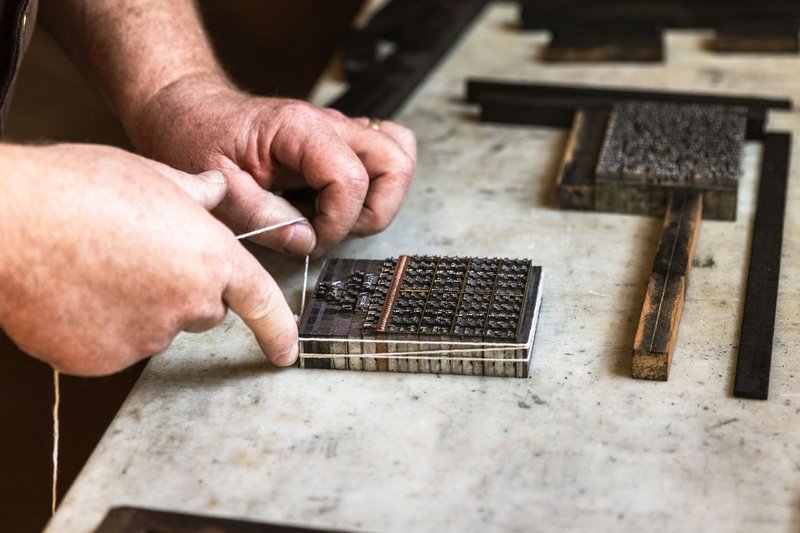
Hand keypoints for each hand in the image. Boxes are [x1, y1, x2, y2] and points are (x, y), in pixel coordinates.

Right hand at [0, 144, 297, 375]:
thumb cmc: (77, 191)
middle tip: (142, 256)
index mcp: (209, 258)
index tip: (285, 349)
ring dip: (141, 307)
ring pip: (157, 327)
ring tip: (101, 266)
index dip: (278, 329)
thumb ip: (198, 194)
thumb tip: (216, 190)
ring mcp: (144, 337)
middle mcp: (186, 304)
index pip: (261, 301)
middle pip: (203, 309)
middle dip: (184, 289)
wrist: (11, 222)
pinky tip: (80, 292)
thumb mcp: (154, 176)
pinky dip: (104, 327)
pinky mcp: (103, 360)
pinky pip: (116, 345)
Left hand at [127, 77, 416, 255]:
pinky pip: (385, 154)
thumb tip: (305, 242)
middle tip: (333, 229)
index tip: (310, 237)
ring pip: (399, 156)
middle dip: (375, 211)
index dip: (338, 220)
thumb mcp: (215, 187)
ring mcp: (340, 130)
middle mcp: (329, 124)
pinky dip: (378, 185)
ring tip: (340, 217)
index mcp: (299, 129)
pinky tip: (341, 202)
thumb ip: (261, 217)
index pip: (350, 177)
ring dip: (382, 198)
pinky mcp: (340, 142)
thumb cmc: (197, 139)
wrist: (190, 112)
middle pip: (395, 163)